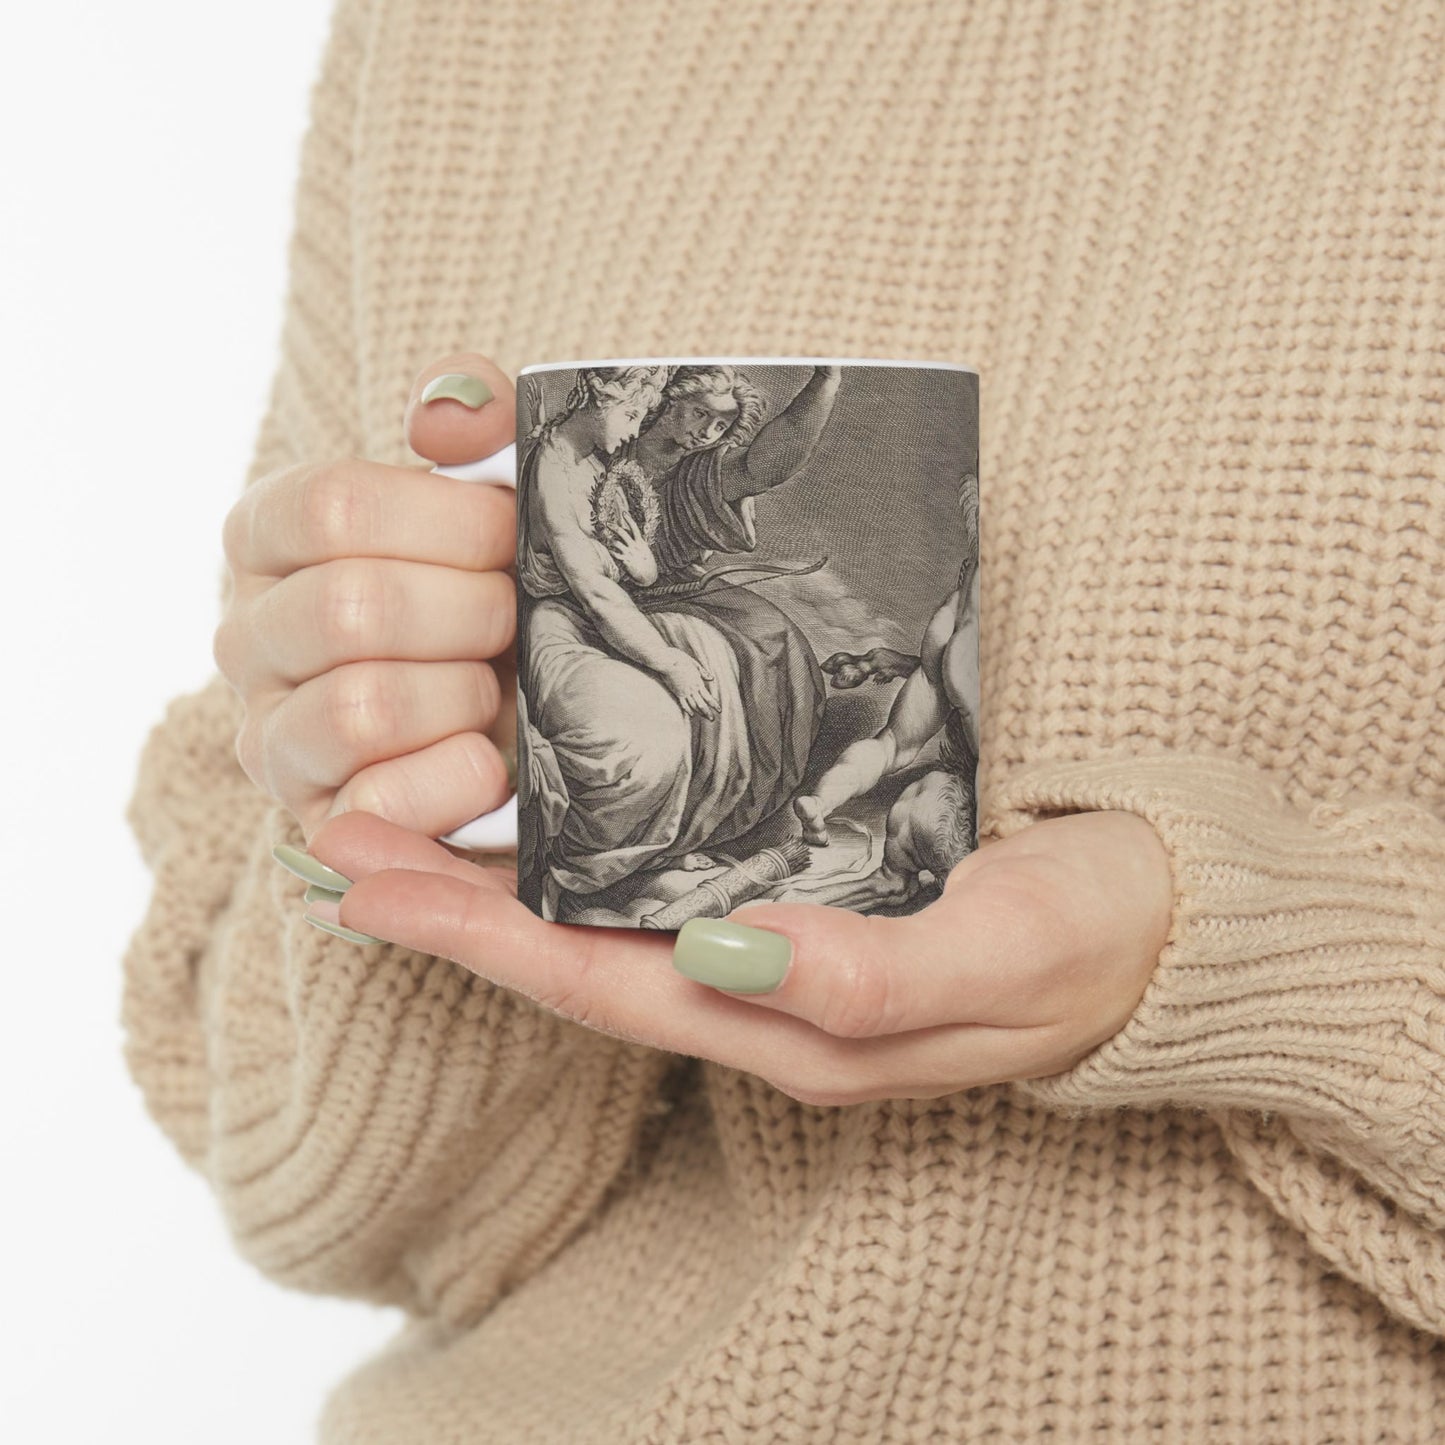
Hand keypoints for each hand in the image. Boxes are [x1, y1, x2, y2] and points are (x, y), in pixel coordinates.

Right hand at [214, 352, 518, 843]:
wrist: (524, 712)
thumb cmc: (496, 588)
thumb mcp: (495, 493)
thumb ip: (476, 423)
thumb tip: (446, 413)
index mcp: (271, 536)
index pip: (333, 507)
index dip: (450, 522)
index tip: (512, 535)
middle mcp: (246, 634)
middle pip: (352, 609)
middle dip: (472, 614)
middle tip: (517, 618)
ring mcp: (271, 736)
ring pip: (361, 707)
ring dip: (464, 696)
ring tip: (495, 689)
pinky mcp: (316, 821)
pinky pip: (377, 804)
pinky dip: (455, 779)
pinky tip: (490, 760)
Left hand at [303, 808, 1172, 1105]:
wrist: (1161, 925)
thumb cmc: (1089, 937)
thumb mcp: (1003, 953)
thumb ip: (872, 970)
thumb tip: (731, 953)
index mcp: (794, 1022)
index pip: (601, 984)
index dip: (478, 938)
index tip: (368, 882)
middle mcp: (764, 997)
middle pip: (575, 959)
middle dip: (452, 907)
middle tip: (338, 839)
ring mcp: (777, 954)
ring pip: (607, 928)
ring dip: (501, 882)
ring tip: (404, 823)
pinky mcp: (803, 905)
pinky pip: (665, 891)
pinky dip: (585, 858)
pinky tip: (547, 817)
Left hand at [605, 510, 656, 585]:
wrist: (649, 576)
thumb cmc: (648, 563)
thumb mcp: (646, 551)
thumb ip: (639, 544)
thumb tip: (634, 537)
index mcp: (641, 542)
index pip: (634, 528)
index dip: (629, 520)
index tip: (624, 513)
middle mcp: (635, 546)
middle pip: (623, 533)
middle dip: (614, 527)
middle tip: (608, 523)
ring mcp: (630, 553)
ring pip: (617, 542)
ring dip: (610, 539)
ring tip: (606, 537)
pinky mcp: (625, 561)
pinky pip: (616, 554)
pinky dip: (611, 551)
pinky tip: (607, 549)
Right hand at [659, 648, 719, 718]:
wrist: (667, 662)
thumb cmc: (680, 659)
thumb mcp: (694, 664)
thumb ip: (703, 672)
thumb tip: (711, 679)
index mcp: (698, 682)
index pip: (708, 697)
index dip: (714, 704)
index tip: (719, 710)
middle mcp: (692, 689)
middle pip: (702, 704)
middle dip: (708, 712)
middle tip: (712, 719)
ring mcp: (684, 692)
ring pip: (693, 705)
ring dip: (700, 712)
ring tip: (705, 717)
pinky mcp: (676, 693)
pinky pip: (683, 704)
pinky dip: (688, 710)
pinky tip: (691, 714)